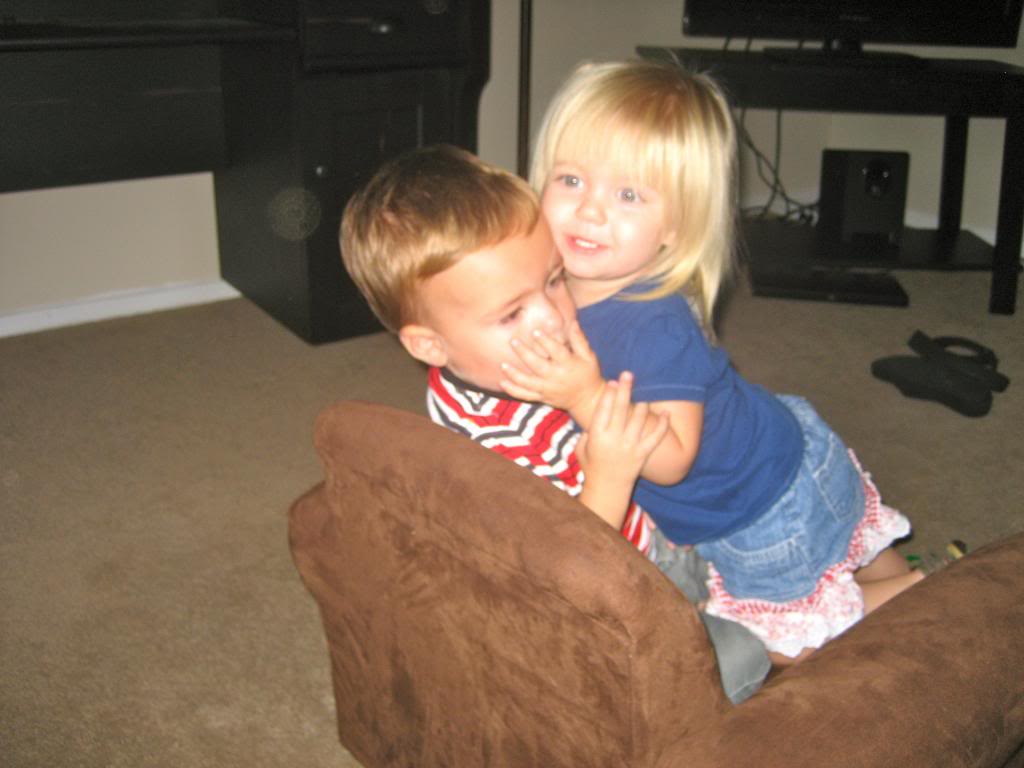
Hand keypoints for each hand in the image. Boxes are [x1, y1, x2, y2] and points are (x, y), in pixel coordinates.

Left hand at [499, 321, 603, 422]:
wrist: (588, 400)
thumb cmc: (588, 374)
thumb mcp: (588, 356)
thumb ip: (579, 340)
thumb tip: (573, 323)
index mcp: (568, 364)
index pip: (556, 351)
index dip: (545, 341)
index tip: (535, 331)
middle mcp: (556, 377)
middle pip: (538, 365)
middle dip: (524, 354)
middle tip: (513, 341)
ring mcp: (547, 389)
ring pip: (528, 382)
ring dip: (514, 374)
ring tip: (503, 364)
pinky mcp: (542, 397)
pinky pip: (525, 395)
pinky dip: (513, 390)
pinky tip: (502, 382)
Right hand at [576, 372, 668, 490]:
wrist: (607, 490)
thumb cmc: (592, 467)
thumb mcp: (581, 448)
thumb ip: (587, 431)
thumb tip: (595, 412)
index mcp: (597, 435)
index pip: (604, 409)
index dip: (609, 393)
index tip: (613, 381)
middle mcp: (614, 439)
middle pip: (621, 408)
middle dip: (625, 389)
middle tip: (629, 374)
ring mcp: (630, 446)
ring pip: (640, 419)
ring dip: (643, 404)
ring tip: (645, 394)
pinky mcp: (642, 454)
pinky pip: (655, 437)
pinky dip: (662, 425)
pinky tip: (666, 414)